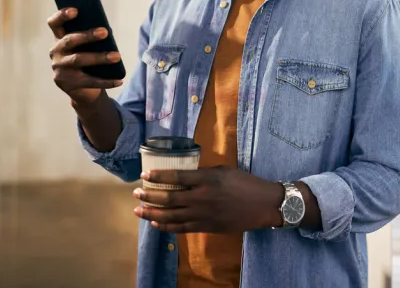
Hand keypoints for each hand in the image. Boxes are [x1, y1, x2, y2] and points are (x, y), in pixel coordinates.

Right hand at [47, 8, 122, 105]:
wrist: (81, 89)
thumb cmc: (87, 60)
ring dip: (99, 58)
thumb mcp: (86, 47)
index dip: (62, 15)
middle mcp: (55, 52)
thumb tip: (106, 31)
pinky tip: (119, 80)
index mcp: (59, 38)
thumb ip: (91, 38)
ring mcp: (59, 69)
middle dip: (87, 35)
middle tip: (105, 32)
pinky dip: (106, 81)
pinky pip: (89, 81)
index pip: (54, 24)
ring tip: (117, 56)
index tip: (75, 10)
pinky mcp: (67, 84)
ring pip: (79, 60)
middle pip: (69, 40)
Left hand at [133, 167, 283, 233]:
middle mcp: (201, 197)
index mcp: (206, 179)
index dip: (158, 176)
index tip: (144, 174)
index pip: (176, 177)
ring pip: (171, 215)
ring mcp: (203, 214)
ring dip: (152, 213)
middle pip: (169, 198)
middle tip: (136, 193)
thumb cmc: (245, 183)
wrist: (263, 204)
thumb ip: (204, 173)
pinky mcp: (206, 227)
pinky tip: (156, 223)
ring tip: (138, 210)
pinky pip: (181, 228)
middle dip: (149, 195)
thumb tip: (185, 174)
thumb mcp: (224, 171)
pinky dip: (166, 226)